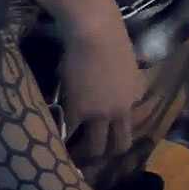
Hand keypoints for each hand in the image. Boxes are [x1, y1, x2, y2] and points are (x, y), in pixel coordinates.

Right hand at [60, 14, 140, 162]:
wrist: (97, 34)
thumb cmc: (110, 39)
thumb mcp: (125, 64)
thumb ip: (122, 80)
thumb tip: (110, 86)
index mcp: (135, 95)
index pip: (130, 121)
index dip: (117, 129)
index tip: (106, 133)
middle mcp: (122, 109)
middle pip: (120, 143)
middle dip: (108, 152)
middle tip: (92, 154)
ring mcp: (102, 113)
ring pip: (97, 147)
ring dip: (85, 154)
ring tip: (72, 155)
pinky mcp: (79, 111)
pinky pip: (70, 134)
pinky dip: (62, 140)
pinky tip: (53, 142)